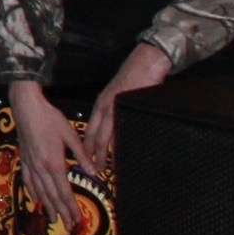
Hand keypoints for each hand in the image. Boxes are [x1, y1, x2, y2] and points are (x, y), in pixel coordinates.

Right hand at [9, 81, 85, 222]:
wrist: (27, 107)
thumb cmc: (50, 119)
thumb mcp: (70, 135)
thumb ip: (82, 155)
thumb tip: (93, 172)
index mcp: (54, 163)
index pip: (64, 191)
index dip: (71, 206)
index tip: (77, 219)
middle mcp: (41, 167)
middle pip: (52, 195)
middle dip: (61, 211)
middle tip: (68, 225)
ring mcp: (31, 164)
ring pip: (40, 191)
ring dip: (47, 206)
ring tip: (53, 219)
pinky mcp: (25, 159)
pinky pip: (28, 180)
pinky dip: (33, 192)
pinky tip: (36, 199)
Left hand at [83, 42, 171, 166]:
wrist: (146, 62)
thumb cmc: (136, 78)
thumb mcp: (121, 96)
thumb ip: (117, 112)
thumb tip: (119, 130)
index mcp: (101, 105)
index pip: (91, 130)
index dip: (88, 147)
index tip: (87, 161)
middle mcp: (104, 107)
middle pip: (95, 137)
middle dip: (93, 155)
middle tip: (94, 172)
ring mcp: (114, 108)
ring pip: (105, 137)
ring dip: (104, 154)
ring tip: (105, 169)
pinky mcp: (126, 107)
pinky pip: (120, 130)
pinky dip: (119, 145)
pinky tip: (121, 155)